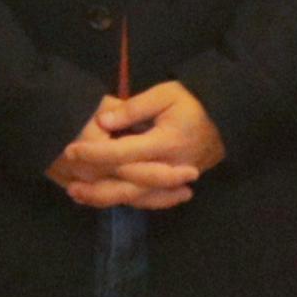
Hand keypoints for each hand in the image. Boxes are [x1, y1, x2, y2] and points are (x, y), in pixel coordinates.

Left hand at [44, 89, 214, 210]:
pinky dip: (126, 202)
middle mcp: (168, 168)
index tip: (71, 150)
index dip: (95, 154)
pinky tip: (105, 200)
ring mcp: (173, 181)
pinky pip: (148, 200)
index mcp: (165, 143)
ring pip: (136, 198)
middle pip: (128, 185)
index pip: (123, 154)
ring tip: (79, 195)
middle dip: (97, 187)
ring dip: (106, 199)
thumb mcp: (165, 94)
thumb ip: (134, 108)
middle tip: (70, 186)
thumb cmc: (193, 102)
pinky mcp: (174, 186)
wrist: (225, 120)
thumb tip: (103, 121)